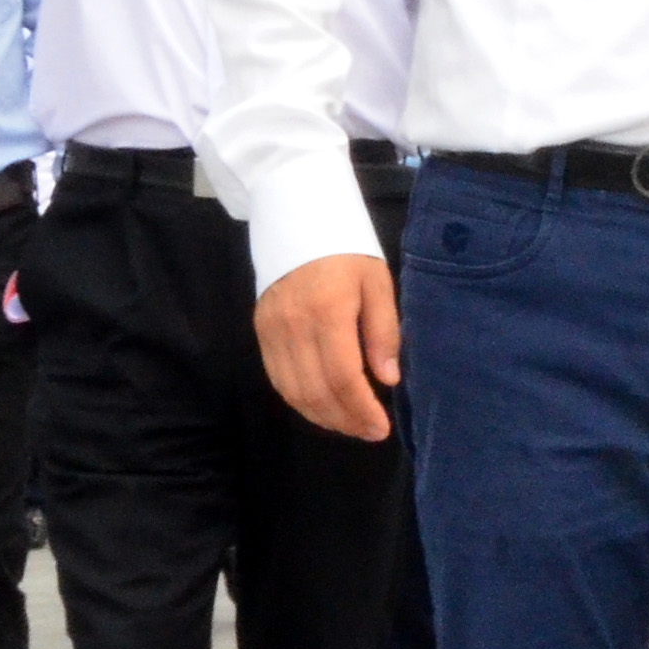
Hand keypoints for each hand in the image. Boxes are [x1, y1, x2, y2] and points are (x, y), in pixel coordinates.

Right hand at [258, 252, 403, 440]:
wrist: (296, 217)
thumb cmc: (347, 249)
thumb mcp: (377, 282)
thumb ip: (383, 332)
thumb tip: (388, 380)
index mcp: (328, 312)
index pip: (343, 378)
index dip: (361, 410)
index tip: (381, 428)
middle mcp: (294, 326)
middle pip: (316, 391)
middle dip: (345, 420)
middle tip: (369, 432)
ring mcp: (272, 330)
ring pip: (293, 392)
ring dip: (322, 416)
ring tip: (349, 425)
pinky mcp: (260, 331)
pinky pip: (277, 378)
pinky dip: (299, 401)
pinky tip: (321, 407)